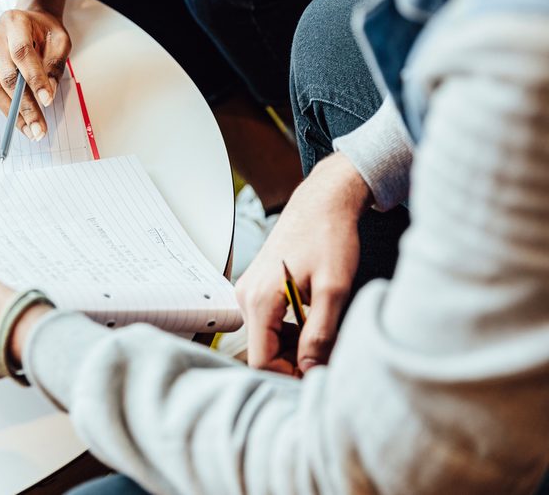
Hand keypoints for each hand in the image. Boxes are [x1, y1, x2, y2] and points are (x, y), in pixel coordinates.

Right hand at [0, 0, 71, 139]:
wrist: (29, 20)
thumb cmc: (44, 31)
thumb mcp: (60, 40)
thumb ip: (55, 63)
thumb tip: (48, 93)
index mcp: (14, 22)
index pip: (22, 53)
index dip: (34, 79)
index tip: (48, 101)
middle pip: (7, 76)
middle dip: (25, 106)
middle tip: (39, 129)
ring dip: (10, 113)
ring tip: (28, 130)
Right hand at [234, 153, 371, 374]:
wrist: (322, 202)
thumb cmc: (328, 237)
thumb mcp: (333, 289)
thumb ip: (319, 334)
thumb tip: (311, 370)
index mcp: (259, 299)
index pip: (262, 360)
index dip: (290, 376)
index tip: (320, 377)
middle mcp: (246, 297)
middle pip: (263, 351)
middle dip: (295, 362)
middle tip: (331, 357)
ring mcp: (249, 292)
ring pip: (267, 339)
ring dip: (295, 347)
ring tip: (327, 335)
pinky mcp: (257, 288)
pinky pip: (269, 323)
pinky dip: (291, 331)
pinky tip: (314, 319)